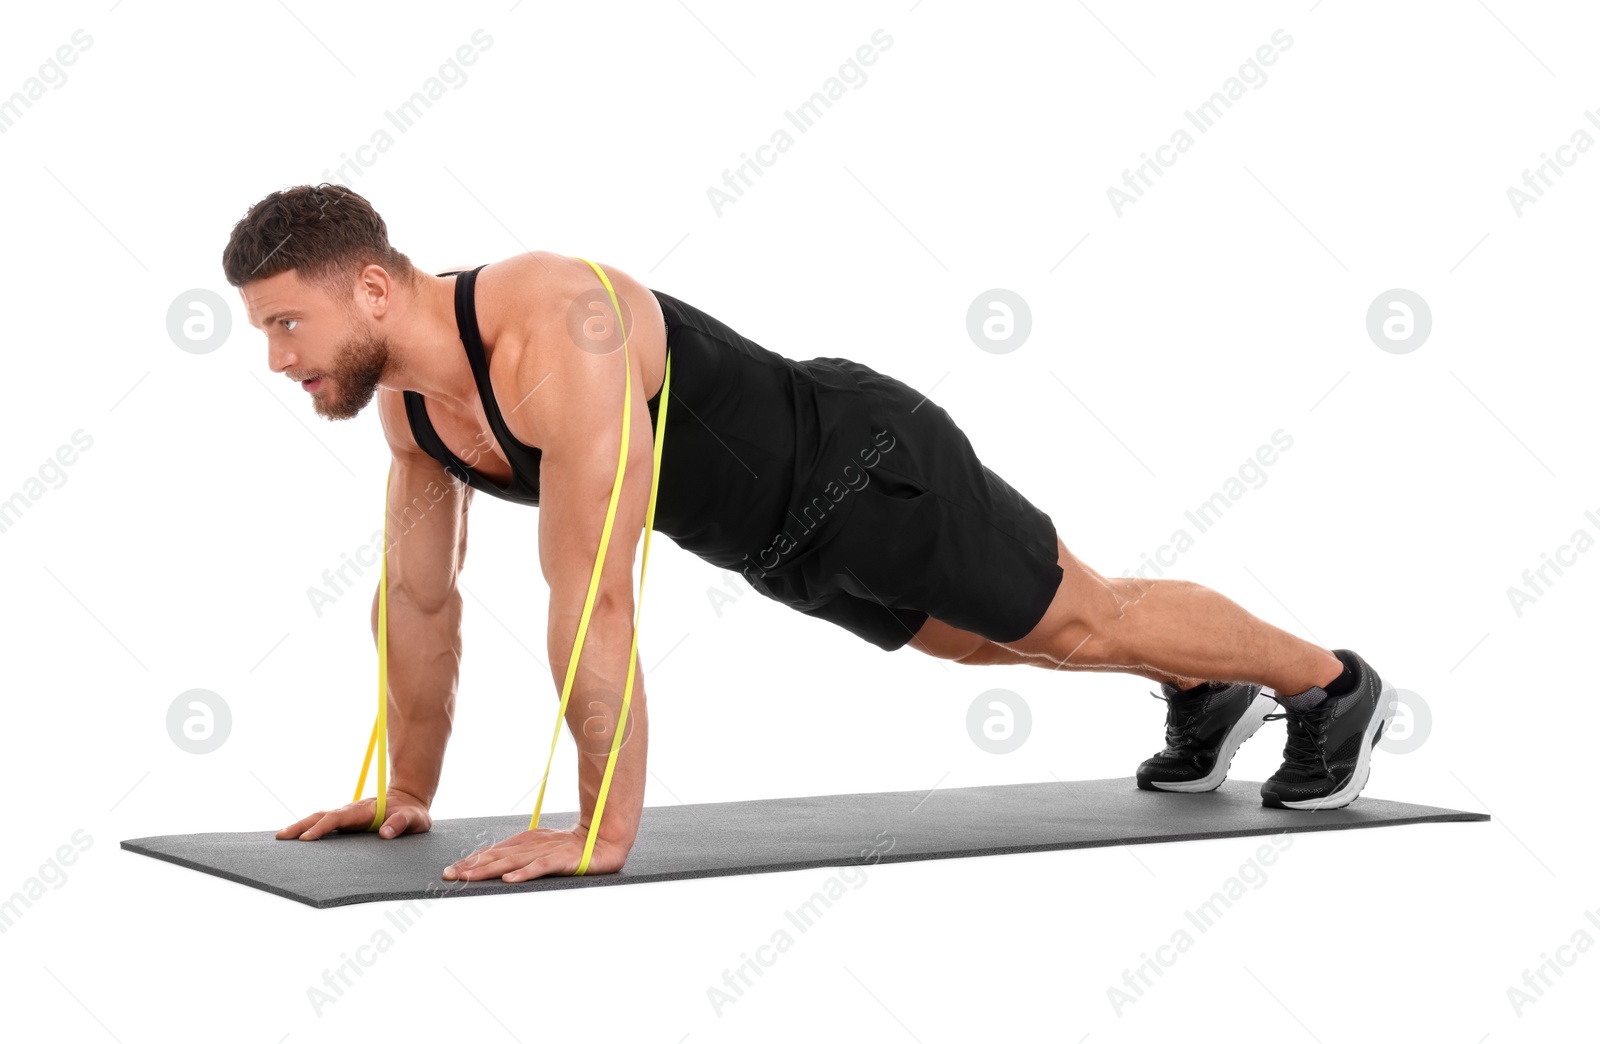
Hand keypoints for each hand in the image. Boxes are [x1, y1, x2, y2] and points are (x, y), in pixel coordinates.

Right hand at [275, 787, 431, 840]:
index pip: (339, 818)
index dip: (322, 827)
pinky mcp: (346, 823)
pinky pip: (324, 825)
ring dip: (300, 826)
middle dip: (301, 825)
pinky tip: (295, 839)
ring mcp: (347, 816)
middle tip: (281, 837)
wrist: (410, 801)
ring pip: (319, 818)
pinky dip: (308, 829)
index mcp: (365, 811)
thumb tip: (385, 834)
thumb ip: (402, 823)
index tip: (307, 838)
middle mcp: (352, 811)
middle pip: (322, 815)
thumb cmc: (413, 813)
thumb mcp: (415, 819)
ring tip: (281, 837)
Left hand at [442, 826, 627, 881]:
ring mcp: (546, 851)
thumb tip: (497, 868)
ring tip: (469, 877)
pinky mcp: (561, 860)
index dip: (471, 861)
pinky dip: (524, 874)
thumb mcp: (541, 849)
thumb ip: (521, 855)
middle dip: (471, 866)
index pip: (493, 851)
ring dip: (489, 870)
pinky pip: (539, 868)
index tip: (451, 871)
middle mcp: (532, 844)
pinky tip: (510, 880)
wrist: (603, 839)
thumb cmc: (570, 847)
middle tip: (449, 875)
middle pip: (497, 856)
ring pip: (512, 862)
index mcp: (525, 841)